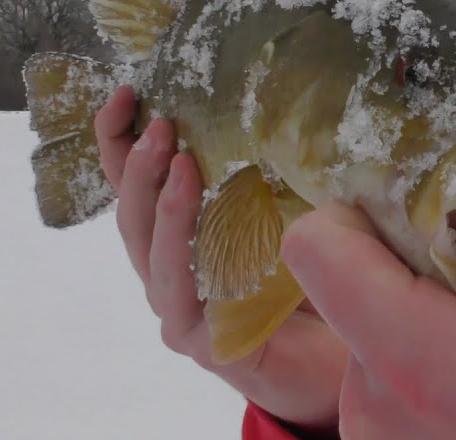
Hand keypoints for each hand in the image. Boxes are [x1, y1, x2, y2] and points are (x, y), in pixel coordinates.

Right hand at [95, 87, 347, 432]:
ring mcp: (180, 309)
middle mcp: (170, 272)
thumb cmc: (312, 285)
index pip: (135, 182)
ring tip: (175, 160)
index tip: (127, 90)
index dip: (120, 137)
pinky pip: (187, 296)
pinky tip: (202, 229)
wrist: (335, 364)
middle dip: (137, 164)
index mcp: (180, 236)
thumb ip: (277, 175)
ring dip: (162, 204)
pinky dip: (191, 258)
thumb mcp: (292, 215)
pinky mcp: (202, 342)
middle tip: (158, 122)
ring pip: (153, 253)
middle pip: (132, 213)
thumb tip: (291, 111)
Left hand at [281, 196, 455, 439]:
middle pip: (351, 288)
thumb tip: (444, 206)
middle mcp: (369, 410)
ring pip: (371, 331)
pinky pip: (382, 379)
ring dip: (431, 327)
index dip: (368, 212)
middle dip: (421, 278)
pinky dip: (430, 370)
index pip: (315, 248)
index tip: (432, 223)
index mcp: (419, 365)